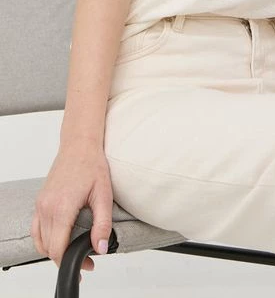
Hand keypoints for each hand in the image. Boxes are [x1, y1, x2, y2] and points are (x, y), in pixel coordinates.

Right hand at [31, 143, 112, 283]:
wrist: (79, 145)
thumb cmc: (92, 165)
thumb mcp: (103, 195)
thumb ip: (102, 224)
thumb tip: (100, 247)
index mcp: (61, 208)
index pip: (58, 249)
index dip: (72, 262)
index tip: (87, 264)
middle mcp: (46, 208)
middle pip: (48, 248)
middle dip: (65, 259)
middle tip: (85, 260)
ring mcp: (40, 205)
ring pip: (40, 241)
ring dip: (54, 251)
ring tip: (73, 253)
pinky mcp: (40, 202)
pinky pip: (36, 229)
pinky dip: (44, 240)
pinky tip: (59, 240)